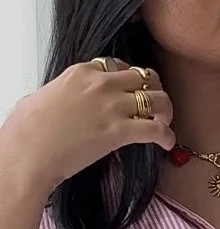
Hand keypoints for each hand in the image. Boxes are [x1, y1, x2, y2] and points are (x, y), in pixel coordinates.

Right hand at [2, 60, 174, 199]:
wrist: (30, 150)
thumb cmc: (30, 128)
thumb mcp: (49, 96)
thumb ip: (66, 94)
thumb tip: (67, 103)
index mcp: (83, 71)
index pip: (119, 66)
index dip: (131, 81)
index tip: (133, 93)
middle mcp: (101, 83)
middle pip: (143, 77)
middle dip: (153, 91)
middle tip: (156, 108)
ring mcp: (112, 106)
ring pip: (157, 99)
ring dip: (165, 112)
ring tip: (164, 125)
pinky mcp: (120, 132)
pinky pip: (156, 129)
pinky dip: (166, 136)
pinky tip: (167, 144)